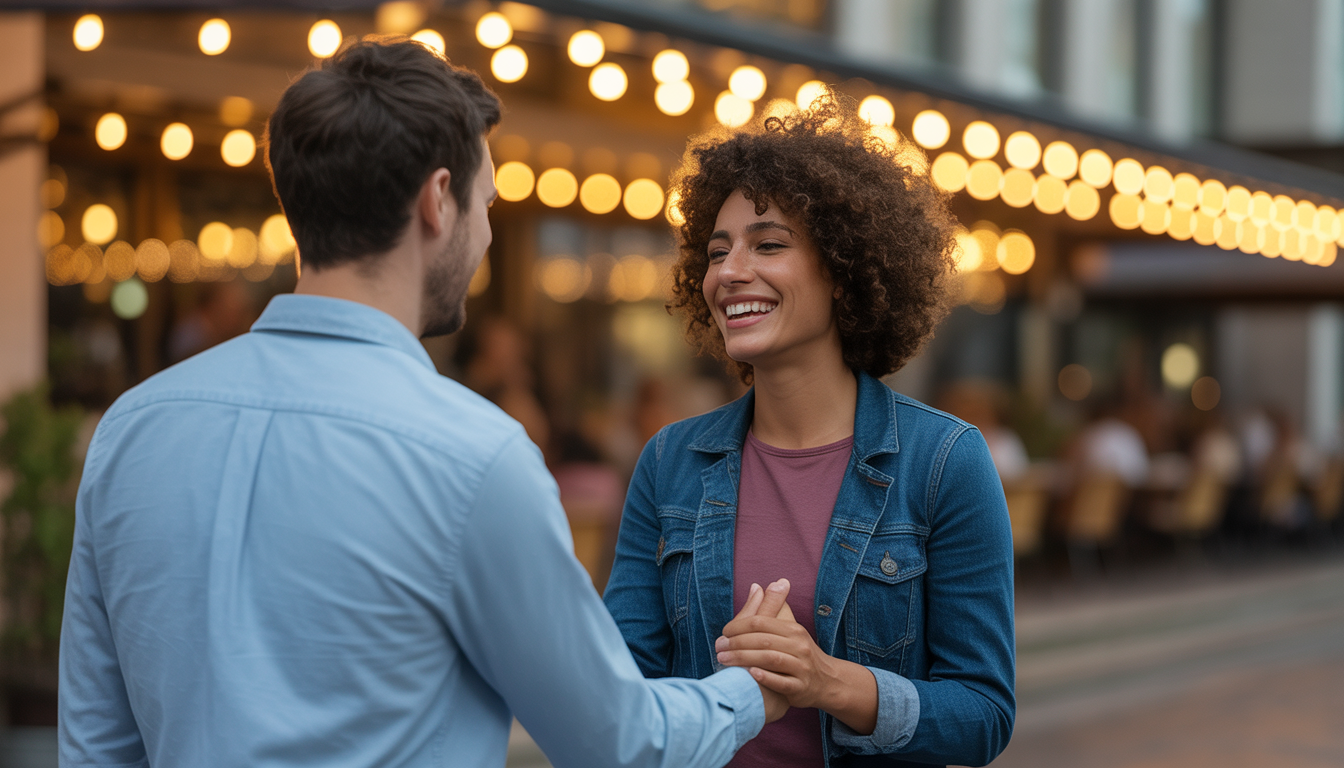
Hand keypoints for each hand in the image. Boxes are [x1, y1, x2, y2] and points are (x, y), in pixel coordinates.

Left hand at [730, 581, 791, 722]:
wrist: (828, 681)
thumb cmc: (800, 653)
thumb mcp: (790, 629)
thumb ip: (771, 608)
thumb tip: (756, 585)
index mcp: (794, 630)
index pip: (761, 623)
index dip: (738, 626)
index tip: (723, 632)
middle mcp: (799, 646)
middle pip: (763, 640)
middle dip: (736, 643)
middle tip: (718, 647)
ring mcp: (801, 668)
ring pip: (771, 660)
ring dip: (744, 658)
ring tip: (724, 660)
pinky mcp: (800, 688)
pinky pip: (782, 682)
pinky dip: (766, 677)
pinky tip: (750, 674)